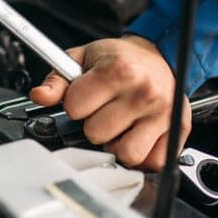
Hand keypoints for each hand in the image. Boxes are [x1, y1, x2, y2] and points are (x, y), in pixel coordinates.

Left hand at [29, 35, 190, 170]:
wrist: (158, 55)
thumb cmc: (119, 59)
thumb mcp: (82, 58)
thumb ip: (57, 80)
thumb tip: (40, 96)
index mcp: (119, 71)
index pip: (75, 107)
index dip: (74, 104)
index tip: (84, 97)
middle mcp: (143, 93)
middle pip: (96, 134)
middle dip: (93, 124)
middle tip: (103, 109)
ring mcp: (163, 114)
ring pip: (125, 154)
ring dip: (116, 144)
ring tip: (119, 125)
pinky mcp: (177, 131)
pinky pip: (152, 162)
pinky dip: (141, 155)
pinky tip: (137, 135)